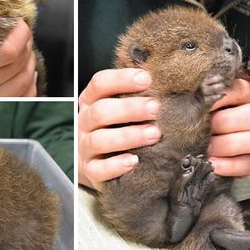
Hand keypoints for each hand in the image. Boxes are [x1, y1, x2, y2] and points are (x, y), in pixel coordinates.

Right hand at [0, 20, 37, 96]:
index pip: (6, 52)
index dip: (19, 34)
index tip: (17, 22)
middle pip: (19, 65)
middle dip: (26, 44)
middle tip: (21, 31)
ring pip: (23, 83)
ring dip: (29, 62)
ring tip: (24, 48)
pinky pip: (19, 101)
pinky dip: (27, 85)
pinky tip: (24, 73)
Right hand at [78, 68, 159, 190]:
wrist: (92, 159)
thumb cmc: (112, 126)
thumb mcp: (116, 105)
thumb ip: (133, 94)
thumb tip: (164, 80)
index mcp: (91, 100)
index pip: (100, 84)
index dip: (121, 79)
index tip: (147, 79)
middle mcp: (85, 121)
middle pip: (100, 111)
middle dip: (129, 108)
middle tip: (155, 107)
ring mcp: (84, 146)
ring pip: (99, 140)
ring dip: (128, 136)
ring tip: (154, 134)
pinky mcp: (89, 170)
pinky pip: (98, 169)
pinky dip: (116, 166)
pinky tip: (134, 161)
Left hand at [208, 79, 249, 176]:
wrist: (213, 125)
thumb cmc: (205, 104)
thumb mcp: (203, 95)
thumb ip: (199, 96)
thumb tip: (178, 111)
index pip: (241, 89)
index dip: (219, 97)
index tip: (200, 104)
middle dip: (224, 123)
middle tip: (200, 127)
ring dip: (226, 145)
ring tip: (204, 146)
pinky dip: (229, 165)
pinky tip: (211, 163)